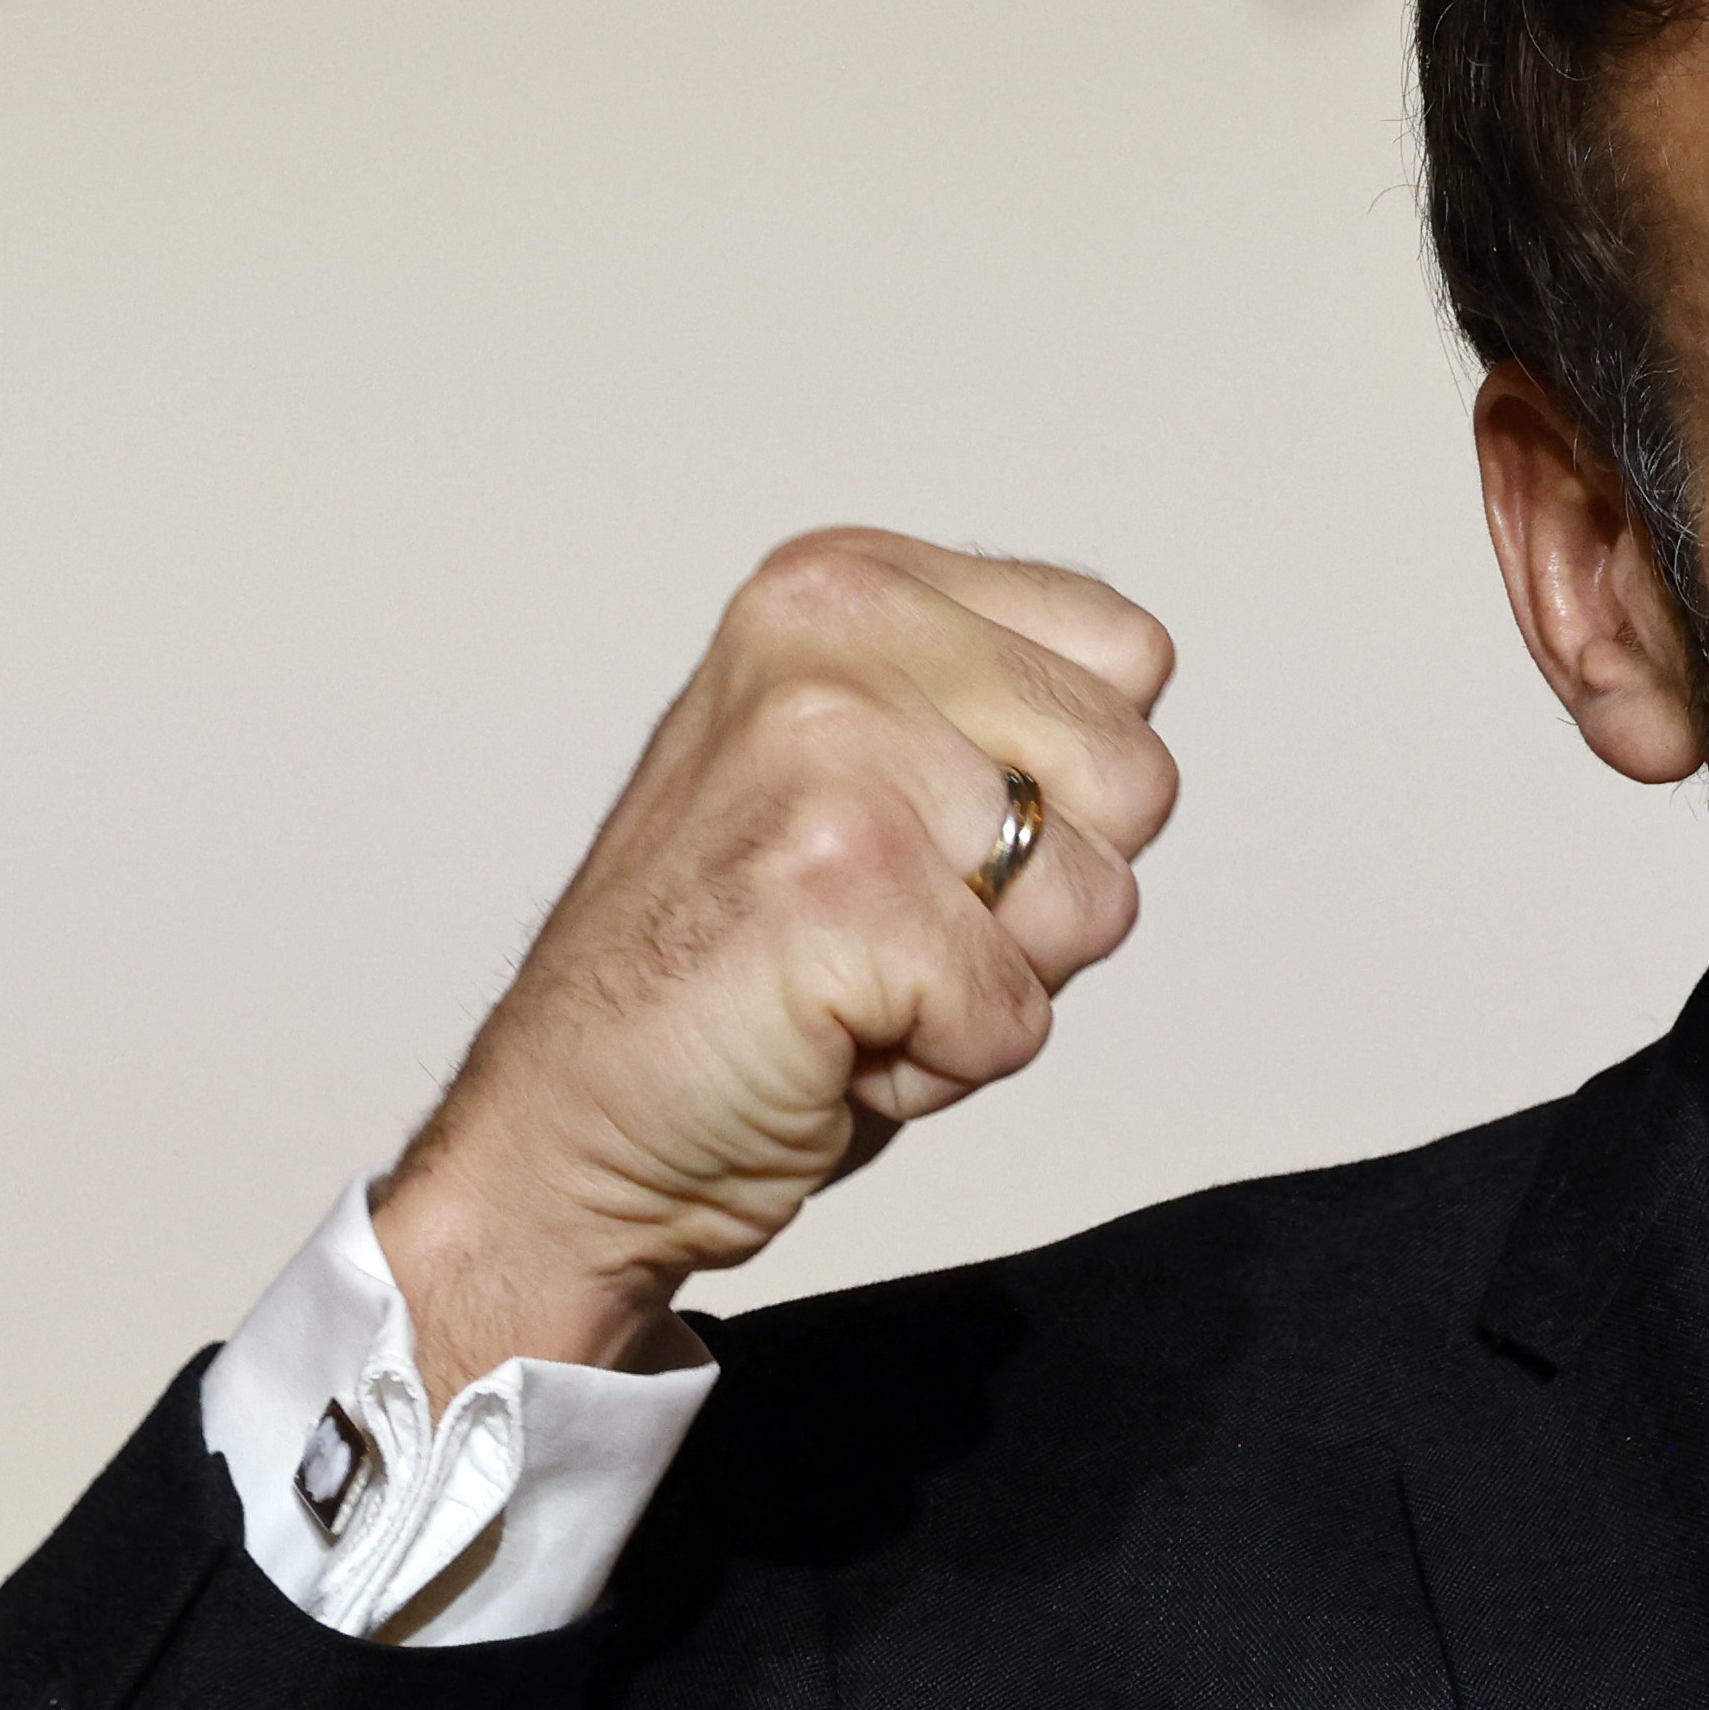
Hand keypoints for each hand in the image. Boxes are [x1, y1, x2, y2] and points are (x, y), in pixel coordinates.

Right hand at [370, 530, 1179, 1403]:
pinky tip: (826, 1037)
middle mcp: (835, 640)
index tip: (926, 829)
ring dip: (997, 980)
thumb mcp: (869, 764)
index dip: (1069, 785)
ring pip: (1097, 902)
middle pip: (1139, 780)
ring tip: (856, 975)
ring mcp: (833, 761)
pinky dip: (943, 1066)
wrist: (570, 1123)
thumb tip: (1139, 688)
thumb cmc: (737, 963)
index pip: (1129, 657)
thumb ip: (997, 710)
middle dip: (1046, 891)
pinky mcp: (841, 892)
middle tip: (890, 920)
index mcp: (848, 586)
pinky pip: (1019, 1016)